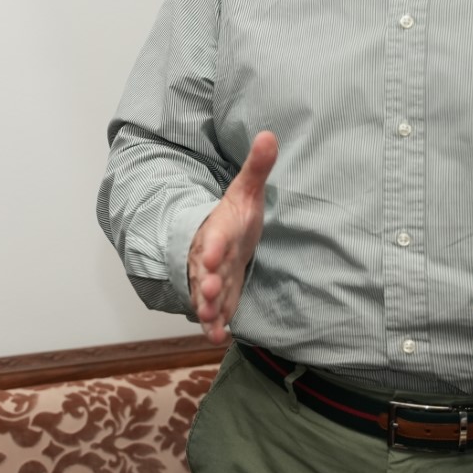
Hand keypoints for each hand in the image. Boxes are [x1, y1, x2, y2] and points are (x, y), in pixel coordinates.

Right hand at [187, 131, 277, 344]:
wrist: (222, 236)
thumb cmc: (235, 214)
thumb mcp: (247, 190)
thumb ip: (257, 167)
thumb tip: (269, 134)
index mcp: (218, 229)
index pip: (213, 236)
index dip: (211, 246)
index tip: (210, 255)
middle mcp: (210, 255)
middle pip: (203, 270)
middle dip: (203, 282)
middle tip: (206, 293)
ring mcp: (211, 277)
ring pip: (204, 293)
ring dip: (206, 307)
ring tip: (208, 321)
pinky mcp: (219, 295)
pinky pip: (213, 311)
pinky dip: (214, 324)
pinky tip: (220, 338)